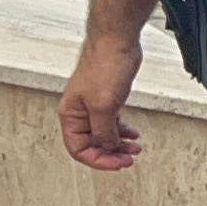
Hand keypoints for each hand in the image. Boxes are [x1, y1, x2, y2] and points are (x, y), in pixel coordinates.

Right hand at [58, 34, 143, 170]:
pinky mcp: (106, 98)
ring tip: (135, 149)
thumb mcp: (103, 106)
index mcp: (71, 115)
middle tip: (129, 159)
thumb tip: (107, 147)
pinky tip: (133, 134)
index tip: (118, 163)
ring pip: (103, 134)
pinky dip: (122, 131)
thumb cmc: (105, 66)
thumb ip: (103, 131)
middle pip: (91, 144)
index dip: (98, 160)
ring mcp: (93, 105)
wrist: (117, 42)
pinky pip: (111, 122)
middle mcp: (79, 112)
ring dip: (119, 144)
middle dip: (111, 154)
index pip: (78, 149)